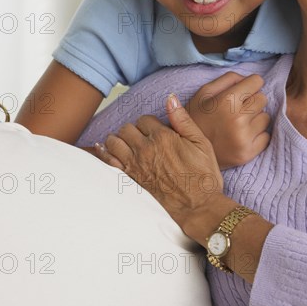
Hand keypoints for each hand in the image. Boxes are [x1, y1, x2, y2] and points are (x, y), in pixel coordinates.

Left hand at [96, 94, 223, 229]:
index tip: (157, 131)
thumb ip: (182, 119)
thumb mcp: (201, 142)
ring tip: (127, 144)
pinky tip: (103, 149)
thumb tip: (171, 98)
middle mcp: (145, 149)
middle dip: (134, 130)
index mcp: (163, 137)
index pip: (144, 119)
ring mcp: (135, 165)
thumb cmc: (203, 177)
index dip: (151, 124)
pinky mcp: (130, 180)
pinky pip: (108, 161)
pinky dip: (104, 153)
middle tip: (143, 138)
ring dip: (119, 140)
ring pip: (114, 141)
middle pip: (127, 128)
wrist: (198, 207)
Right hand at [187, 72, 269, 168]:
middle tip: (237, 110)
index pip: (257, 81)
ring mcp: (244, 138)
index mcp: (227, 100)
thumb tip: (249, 79)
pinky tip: (241, 136)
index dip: (249, 85)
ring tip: (238, 124)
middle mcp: (238, 119)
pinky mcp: (248, 154)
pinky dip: (257, 135)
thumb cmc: (196, 117)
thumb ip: (228, 79)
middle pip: (263, 99)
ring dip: (255, 119)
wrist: (186, 151)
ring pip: (265, 118)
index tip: (242, 92)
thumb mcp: (204, 92)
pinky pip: (266, 136)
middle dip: (252, 101)